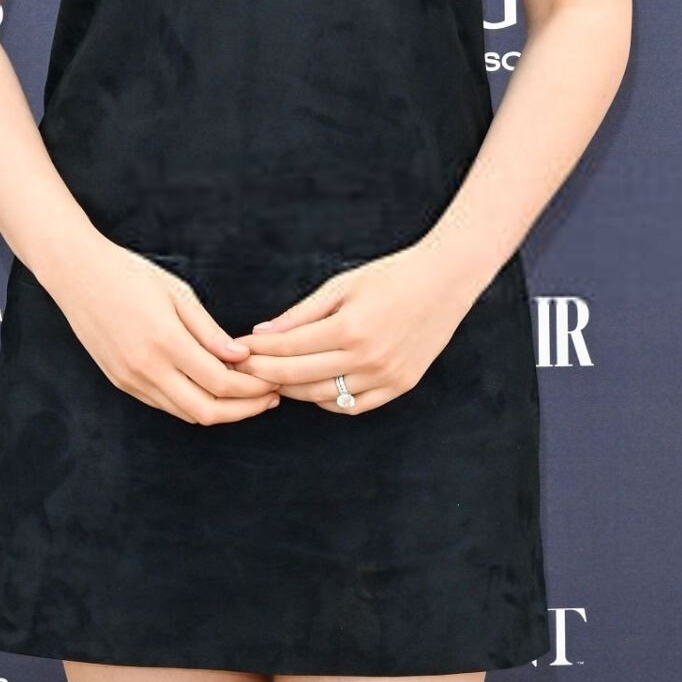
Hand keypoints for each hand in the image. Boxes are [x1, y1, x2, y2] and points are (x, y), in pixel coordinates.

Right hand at [45, 235, 281, 425]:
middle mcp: (146, 368)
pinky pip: (165, 405)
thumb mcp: (178, 294)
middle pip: (206, 411)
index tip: (274, 380)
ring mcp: (131, 380)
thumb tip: (242, 358)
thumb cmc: (131, 275)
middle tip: (271, 396)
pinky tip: (211, 389)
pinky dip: (193, 403)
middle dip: (244, 409)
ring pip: (185, 414)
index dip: (253, 388)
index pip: (221, 383)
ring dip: (220, 410)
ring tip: (248, 395)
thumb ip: (210, 332)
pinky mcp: (121, 382)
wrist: (78, 275)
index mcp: (165, 342)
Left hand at [234, 239, 480, 415]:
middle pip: (298, 377)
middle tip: (242, 370)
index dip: (257, 352)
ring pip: (322, 396)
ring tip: (271, 379)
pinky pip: (352, 405)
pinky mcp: (400, 386)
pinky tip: (310, 387)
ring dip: (291, 390)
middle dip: (264, 374)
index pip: (288, 349)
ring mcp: (386, 376)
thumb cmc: (389, 276)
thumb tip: (260, 335)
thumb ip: (300, 315)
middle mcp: (367, 357)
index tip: (237, 349)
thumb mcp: (341, 286)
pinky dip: (326, 400)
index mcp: (350, 327)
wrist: (445, 282)